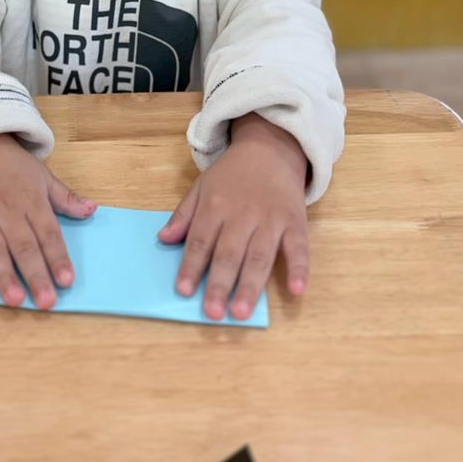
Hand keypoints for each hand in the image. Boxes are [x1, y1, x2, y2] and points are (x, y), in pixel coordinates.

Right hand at [0, 133, 96, 309]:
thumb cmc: (15, 167)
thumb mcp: (44, 176)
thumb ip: (66, 197)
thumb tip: (92, 210)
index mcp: (32, 202)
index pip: (49, 234)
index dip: (58, 257)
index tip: (67, 281)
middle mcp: (8, 210)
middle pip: (24, 246)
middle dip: (36, 275)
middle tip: (46, 302)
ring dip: (3, 272)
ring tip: (14, 299)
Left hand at [158, 113, 309, 320]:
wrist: (270, 149)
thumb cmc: (232, 174)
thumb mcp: (201, 187)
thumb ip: (183, 215)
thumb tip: (163, 240)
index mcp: (215, 205)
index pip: (200, 240)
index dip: (191, 265)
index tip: (184, 290)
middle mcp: (242, 214)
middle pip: (229, 252)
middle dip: (220, 283)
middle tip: (213, 312)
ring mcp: (270, 218)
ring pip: (259, 255)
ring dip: (251, 285)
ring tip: (241, 312)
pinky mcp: (295, 221)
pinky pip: (299, 247)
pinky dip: (299, 268)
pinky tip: (296, 290)